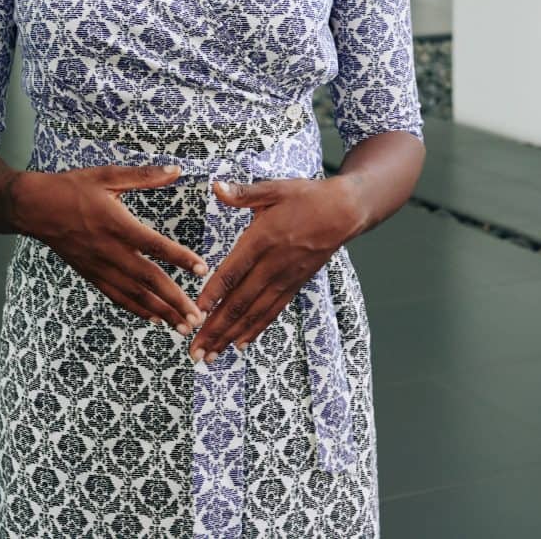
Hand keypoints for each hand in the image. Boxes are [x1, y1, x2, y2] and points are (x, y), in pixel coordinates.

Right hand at [12, 164, 210, 332]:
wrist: (33, 208)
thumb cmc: (70, 188)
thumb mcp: (106, 175)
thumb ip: (144, 176)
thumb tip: (177, 170)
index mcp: (116, 224)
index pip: (154, 245)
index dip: (180, 258)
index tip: (202, 269)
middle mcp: (109, 250)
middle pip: (147, 279)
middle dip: (174, 300)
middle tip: (196, 318)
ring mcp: (98, 266)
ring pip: (133, 294)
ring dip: (160, 312)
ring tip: (182, 327)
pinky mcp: (90, 274)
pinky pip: (116, 296)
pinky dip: (136, 309)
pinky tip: (154, 319)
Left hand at [189, 177, 365, 361]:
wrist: (345, 212)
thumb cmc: (307, 197)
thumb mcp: (275, 188)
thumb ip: (244, 193)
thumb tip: (216, 186)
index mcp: (263, 239)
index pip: (233, 271)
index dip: (214, 293)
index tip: (196, 311)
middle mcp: (273, 265)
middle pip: (240, 302)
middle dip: (215, 328)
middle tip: (195, 351)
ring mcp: (285, 279)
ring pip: (254, 313)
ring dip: (230, 335)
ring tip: (211, 355)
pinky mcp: (295, 285)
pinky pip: (272, 312)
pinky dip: (255, 329)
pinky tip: (240, 343)